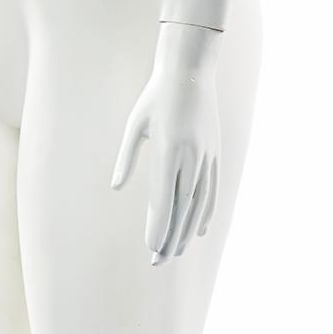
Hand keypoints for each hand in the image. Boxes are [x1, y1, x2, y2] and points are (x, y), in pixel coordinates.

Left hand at [110, 22, 224, 264]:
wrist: (190, 72)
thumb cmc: (156, 97)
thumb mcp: (135, 123)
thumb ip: (127, 157)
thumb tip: (117, 187)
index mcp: (168, 149)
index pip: (163, 197)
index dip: (158, 225)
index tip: (151, 247)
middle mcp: (190, 157)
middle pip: (182, 207)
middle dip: (170, 237)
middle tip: (159, 261)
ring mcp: (206, 157)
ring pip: (199, 203)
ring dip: (187, 230)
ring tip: (175, 252)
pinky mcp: (215, 154)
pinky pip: (213, 190)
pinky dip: (206, 212)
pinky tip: (199, 231)